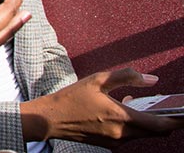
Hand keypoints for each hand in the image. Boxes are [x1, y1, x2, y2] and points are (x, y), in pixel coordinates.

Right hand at [22, 68, 183, 144]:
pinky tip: (121, 111)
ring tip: (140, 106)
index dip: (177, 121)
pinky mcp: (110, 145)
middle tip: (170, 109)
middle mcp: (123, 134)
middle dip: (166, 122)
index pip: (161, 125)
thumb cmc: (72, 98)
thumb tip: (152, 79)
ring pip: (144, 134)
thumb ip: (126, 77)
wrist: (51, 119)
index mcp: (122, 117)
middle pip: (157, 132)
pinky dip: (133, 126)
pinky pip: (130, 136)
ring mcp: (117, 142)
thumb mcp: (97, 80)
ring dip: (148, 123)